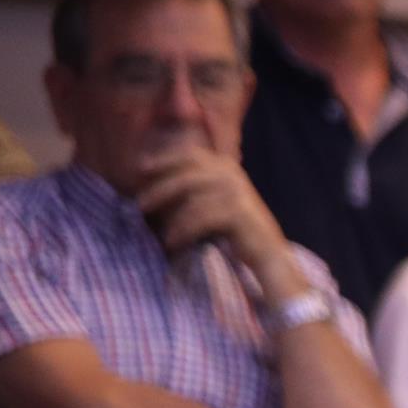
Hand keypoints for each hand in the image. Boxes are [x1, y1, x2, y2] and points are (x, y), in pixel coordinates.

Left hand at [131, 146, 300, 293]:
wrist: (268, 253)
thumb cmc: (236, 229)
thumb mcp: (215, 200)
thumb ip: (194, 187)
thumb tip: (153, 181)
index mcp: (226, 166)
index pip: (189, 155)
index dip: (164, 160)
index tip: (140, 169)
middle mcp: (232, 174)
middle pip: (185, 176)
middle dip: (159, 189)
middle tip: (139, 205)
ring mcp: (236, 191)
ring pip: (191, 199)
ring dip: (170, 217)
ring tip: (158, 232)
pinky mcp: (236, 211)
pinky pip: (199, 218)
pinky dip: (182, 231)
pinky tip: (173, 242)